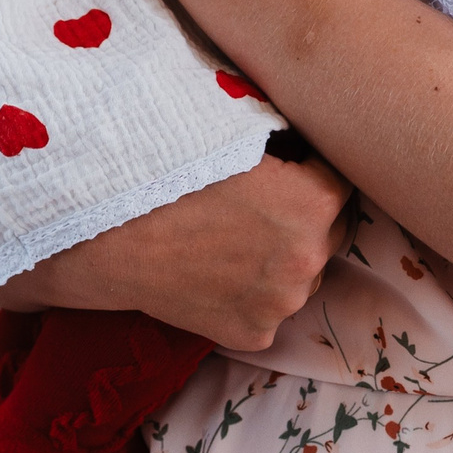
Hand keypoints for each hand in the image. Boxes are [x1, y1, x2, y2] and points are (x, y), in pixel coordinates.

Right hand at [0, 150, 352, 350]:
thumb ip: (286, 136)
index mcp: (317, 200)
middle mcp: (311, 256)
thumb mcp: (239, 134)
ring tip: (233, 242)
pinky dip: (250, 297)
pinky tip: (217, 274)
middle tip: (260, 208)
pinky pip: (267, 312)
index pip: (341, 183)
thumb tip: (313, 118)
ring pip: (302, 278)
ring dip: (282, 263)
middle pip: (329, 234)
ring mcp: (283, 302)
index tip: (288, 171)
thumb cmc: (171, 170)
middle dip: (305, 220)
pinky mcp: (254, 333)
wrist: (111, 233)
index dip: (313, 174)